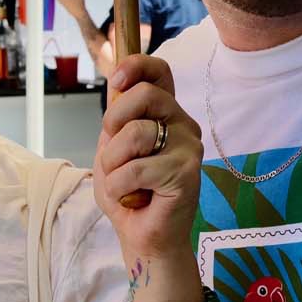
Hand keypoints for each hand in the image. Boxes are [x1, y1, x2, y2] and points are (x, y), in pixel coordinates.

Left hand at [95, 54, 201, 264]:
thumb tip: (113, 75)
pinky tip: (133, 197)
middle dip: (113, 122)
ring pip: (135, 133)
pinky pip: (136, 168)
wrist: (141, 236)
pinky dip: (120, 186)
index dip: (137, 65)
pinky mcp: (187, 173)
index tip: (116, 80)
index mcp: (165, 114)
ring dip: (113, 163)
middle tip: (114, 154)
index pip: (160, 71)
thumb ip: (115, 116)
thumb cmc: (128, 192)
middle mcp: (182, 124)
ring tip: (124, 181)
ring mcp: (189, 147)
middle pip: (145, 95)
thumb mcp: (111, 147)